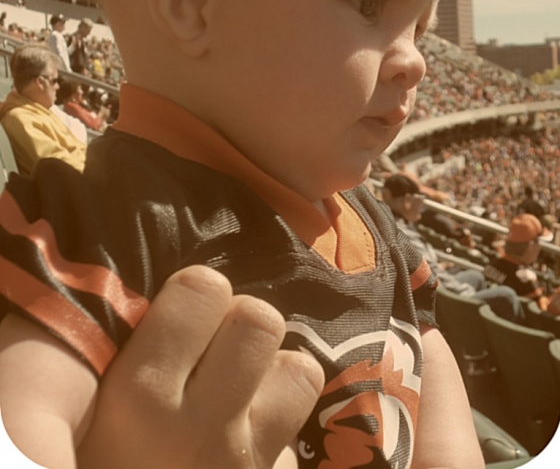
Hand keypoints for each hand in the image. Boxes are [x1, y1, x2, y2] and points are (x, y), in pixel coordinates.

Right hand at [77, 266, 323, 468]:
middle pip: (260, 320)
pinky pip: (297, 430)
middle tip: (214, 350)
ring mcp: (244, 462)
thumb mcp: (84, 411)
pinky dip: (276, 426)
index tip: (184, 315)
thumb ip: (133, 351)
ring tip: (240, 390)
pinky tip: (248, 437)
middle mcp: (201, 426)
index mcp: (138, 394)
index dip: (195, 296)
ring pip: (298, 369)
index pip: (203, 289)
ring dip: (272, 373)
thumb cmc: (98, 458)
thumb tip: (187, 294)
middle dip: (239, 326)